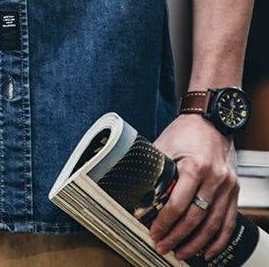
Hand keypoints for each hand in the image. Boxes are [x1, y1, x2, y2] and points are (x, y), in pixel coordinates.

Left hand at [150, 115, 238, 260]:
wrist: (211, 119)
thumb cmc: (185, 131)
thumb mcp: (165, 146)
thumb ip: (155, 169)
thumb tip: (137, 191)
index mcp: (195, 166)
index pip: (178, 204)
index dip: (165, 223)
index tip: (154, 233)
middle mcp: (214, 178)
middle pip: (195, 218)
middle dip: (177, 237)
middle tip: (163, 247)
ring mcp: (227, 185)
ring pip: (213, 224)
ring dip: (196, 243)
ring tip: (181, 253)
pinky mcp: (234, 189)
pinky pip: (228, 221)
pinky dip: (218, 239)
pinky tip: (208, 251)